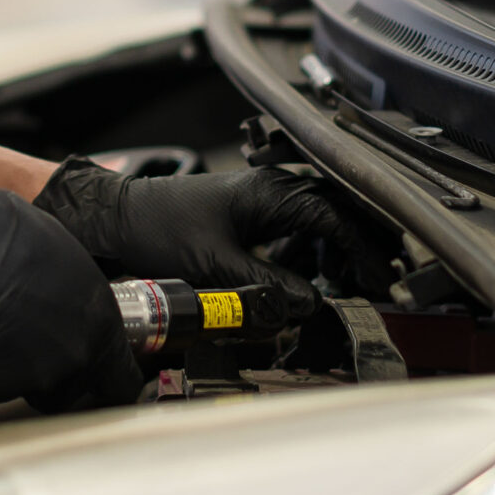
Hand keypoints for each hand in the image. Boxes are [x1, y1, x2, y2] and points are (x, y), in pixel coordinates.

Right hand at [0, 165, 143, 413]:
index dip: (114, 380)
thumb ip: (83, 295)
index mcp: (99, 326)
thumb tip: (78, 300)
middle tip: (45, 346)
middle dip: (66, 377)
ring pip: (34, 388)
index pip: (122, 381)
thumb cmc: (4, 238)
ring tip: (7, 330)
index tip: (106, 377)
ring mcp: (28, 378)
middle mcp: (69, 360)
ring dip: (26, 370)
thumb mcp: (67, 256)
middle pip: (77, 391)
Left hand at [33, 158, 368, 321]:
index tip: (378, 279)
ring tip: (349, 280)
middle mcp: (270, 189)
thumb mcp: (215, 268)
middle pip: (335, 211)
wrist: (116, 218)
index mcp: (269, 193)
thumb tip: (308, 305)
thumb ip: (266, 288)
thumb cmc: (157, 231)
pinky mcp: (246, 213)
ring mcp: (259, 198)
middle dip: (359, 246)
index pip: (336, 218)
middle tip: (377, 279)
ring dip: (336, 248)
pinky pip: (293, 227)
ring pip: (317, 219)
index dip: (362, 251)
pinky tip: (309, 275)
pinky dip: (310, 250)